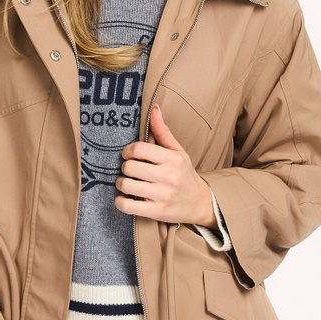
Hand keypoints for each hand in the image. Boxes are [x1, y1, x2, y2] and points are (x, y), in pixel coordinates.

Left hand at [115, 103, 216, 226]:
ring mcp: (162, 195)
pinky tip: (125, 198)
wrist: (200, 203)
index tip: (129, 155)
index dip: (128, 151)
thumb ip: (163, 131)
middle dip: (125, 168)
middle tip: (130, 171)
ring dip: (122, 184)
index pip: (138, 149)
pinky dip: (120, 201)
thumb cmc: (185, 175)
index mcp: (172, 159)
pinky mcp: (156, 211)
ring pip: (126, 185)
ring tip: (128, 183)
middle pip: (129, 167)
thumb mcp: (178, 151)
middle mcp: (168, 176)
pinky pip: (127, 205)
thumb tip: (154, 108)